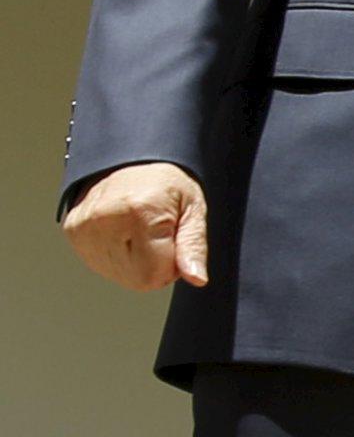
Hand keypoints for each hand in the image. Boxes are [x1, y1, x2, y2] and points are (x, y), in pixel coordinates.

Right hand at [62, 163, 209, 290]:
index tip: (174, 239)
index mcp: (140, 212)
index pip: (156, 275)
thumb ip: (194, 246)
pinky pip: (100, 265)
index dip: (173, 264)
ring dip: (135, 261)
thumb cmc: (166, 180)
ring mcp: (85, 227)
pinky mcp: (73, 232)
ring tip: (140, 229)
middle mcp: (106, 221)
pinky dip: (117, 255)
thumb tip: (197, 278)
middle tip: (158, 233)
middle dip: (155, 263)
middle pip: (137, 279)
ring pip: (119, 275)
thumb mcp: (193, 207)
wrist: (130, 157)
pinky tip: (123, 232)